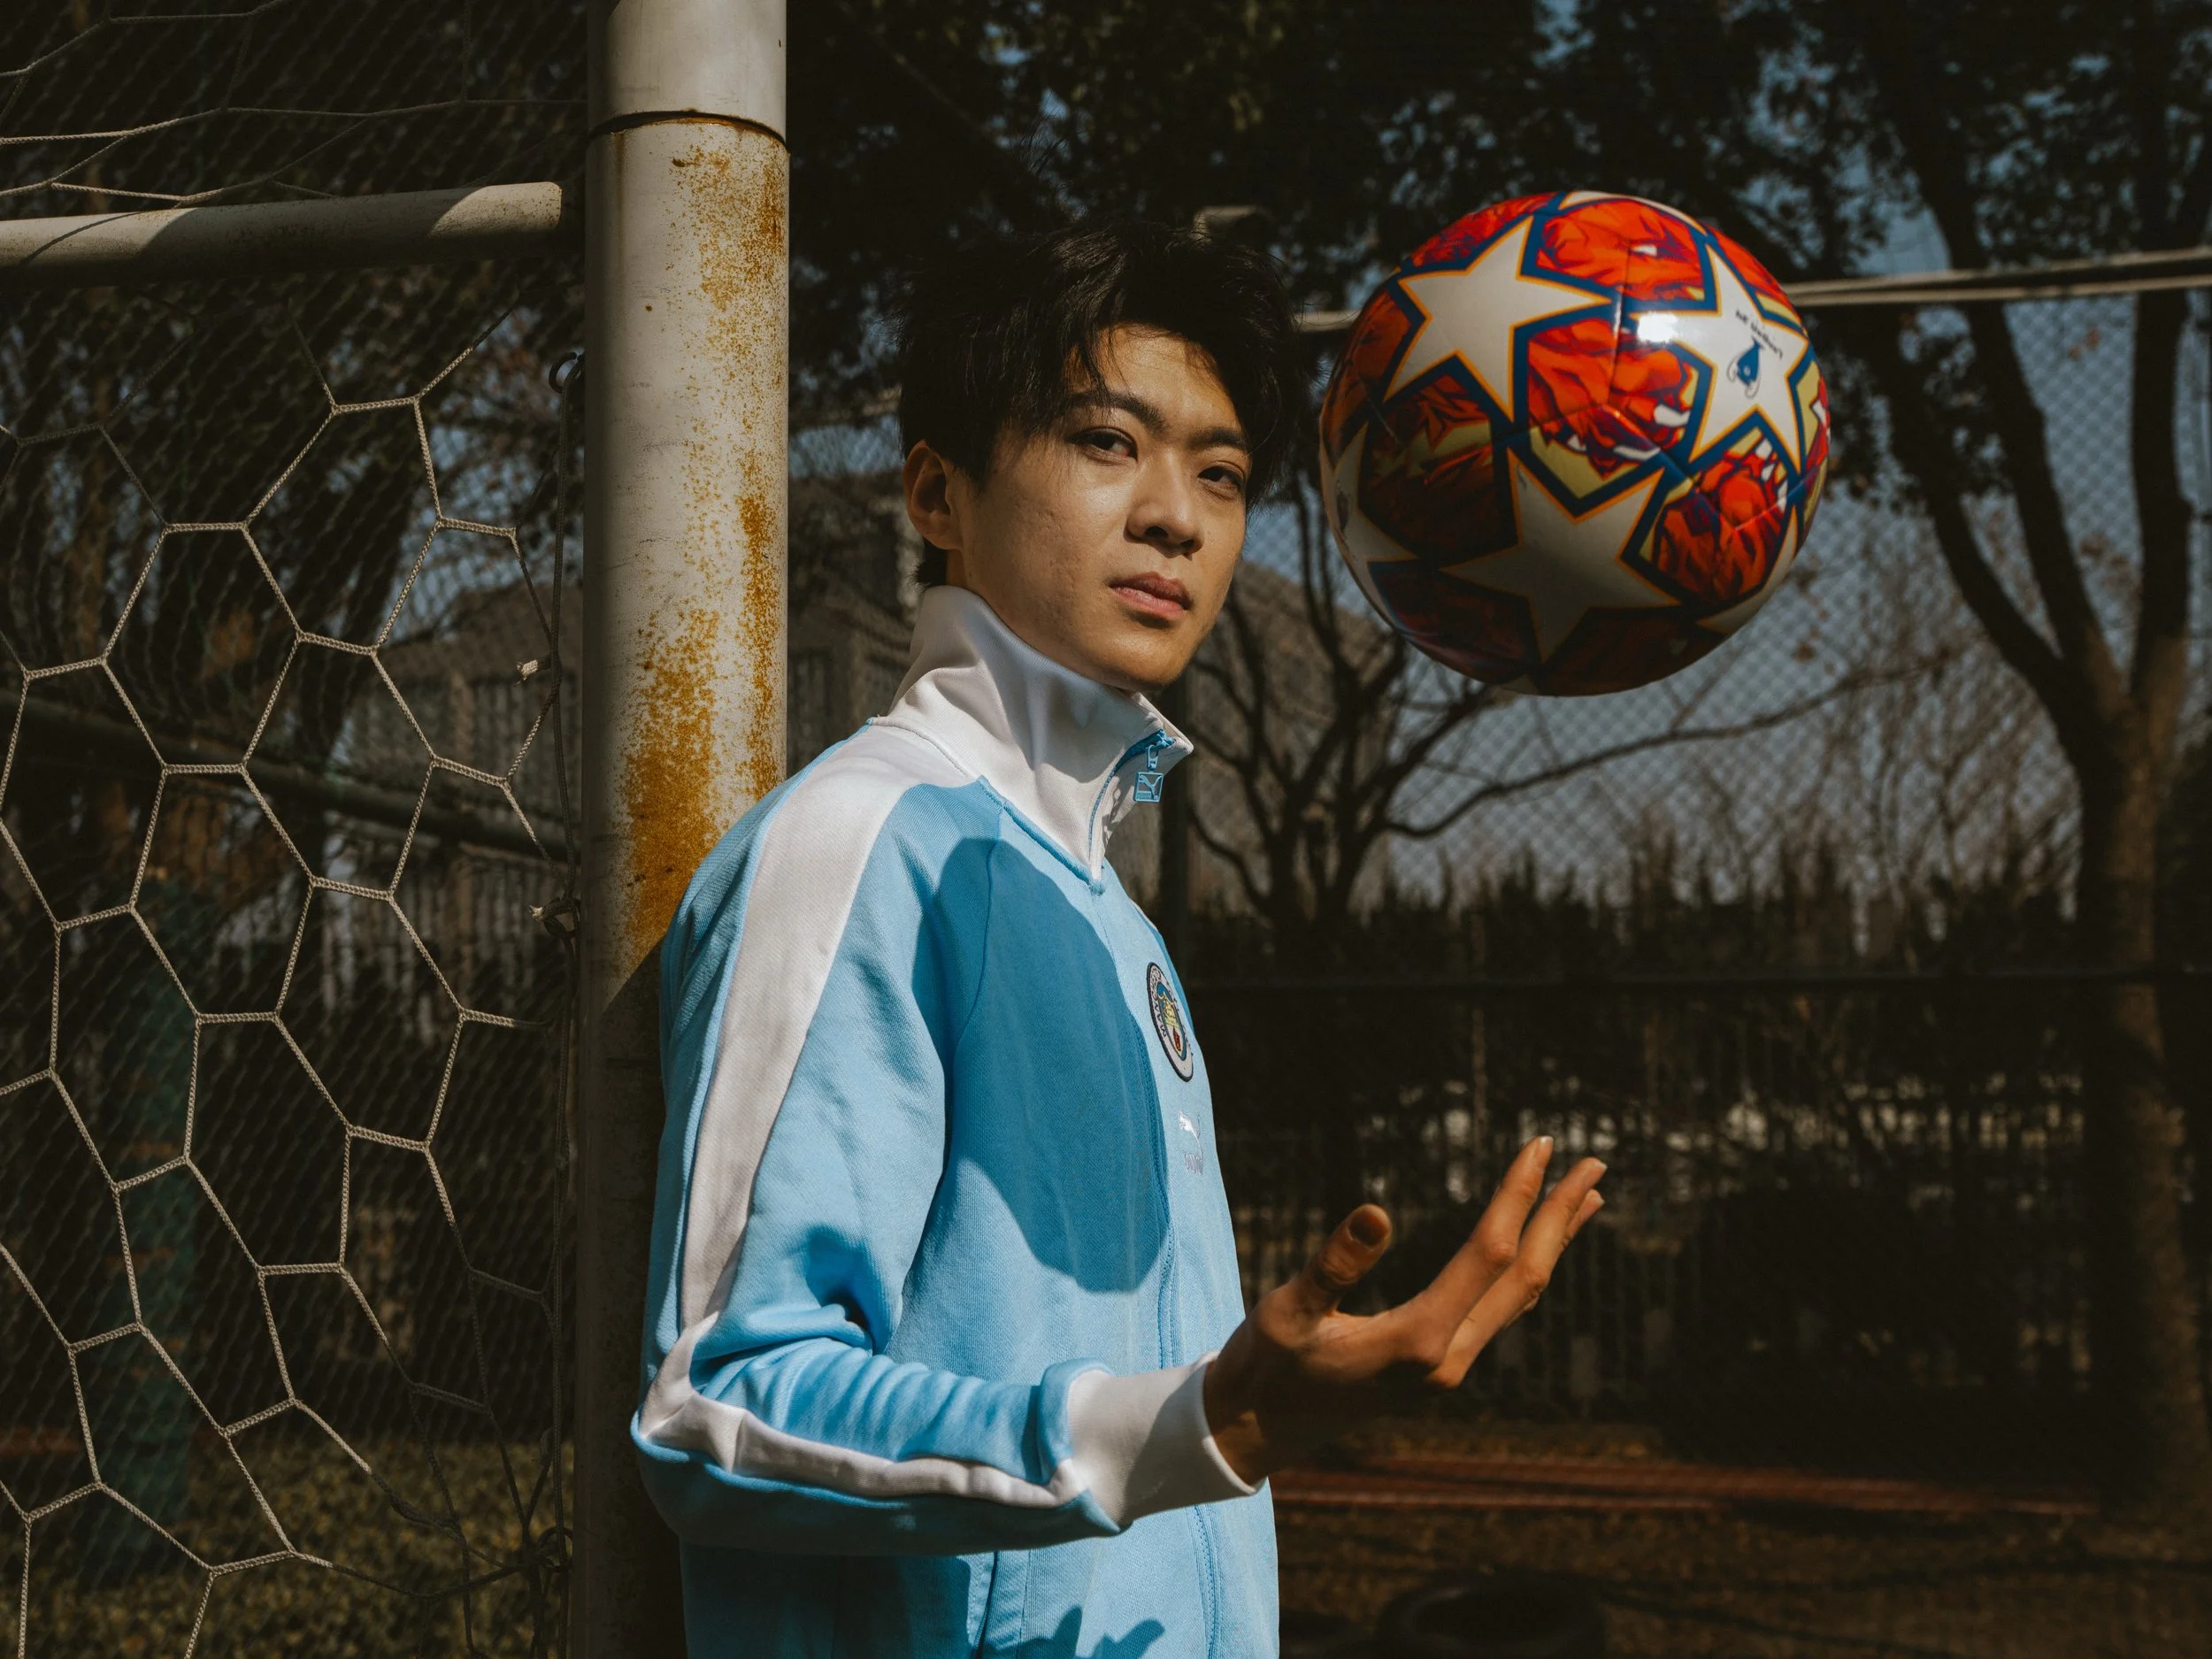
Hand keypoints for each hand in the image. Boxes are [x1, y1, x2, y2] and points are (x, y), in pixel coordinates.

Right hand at [1202, 1137, 1604, 1482]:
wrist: (1256, 1433)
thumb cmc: (1264, 1367)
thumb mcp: (1286, 1311)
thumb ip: (1333, 1266)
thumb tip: (1378, 1211)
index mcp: (1418, 1342)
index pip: (1489, 1254)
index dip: (1517, 1196)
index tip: (1538, 1146)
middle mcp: (1447, 1360)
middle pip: (1524, 1277)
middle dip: (1560, 1217)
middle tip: (1595, 1163)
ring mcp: (1448, 1368)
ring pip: (1519, 1297)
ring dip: (1554, 1243)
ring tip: (1587, 1198)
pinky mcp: (1439, 1368)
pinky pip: (1500, 1310)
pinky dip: (1526, 1270)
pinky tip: (1533, 1250)